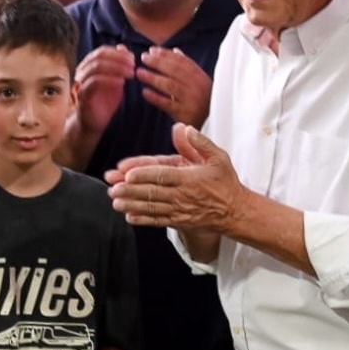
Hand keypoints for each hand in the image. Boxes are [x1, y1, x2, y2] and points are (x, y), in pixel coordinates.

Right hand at [74, 46, 134, 134]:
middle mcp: (82, 71)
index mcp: (89, 65)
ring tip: (131, 73)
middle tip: (133, 64)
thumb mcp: (115, 80)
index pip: (102, 51)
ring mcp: (80, 82)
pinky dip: (109, 80)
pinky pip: (94, 82)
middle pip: (99, 56)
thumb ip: (118, 65)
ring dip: (116, 68)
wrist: (93, 124)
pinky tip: (122, 82)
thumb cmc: (104, 102)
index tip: (133, 58)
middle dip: (118, 58)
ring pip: (96, 67)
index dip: (118, 53)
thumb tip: (123, 47)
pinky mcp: (82, 95)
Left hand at [108, 123, 240, 230]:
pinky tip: (129, 217)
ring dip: (132, 204)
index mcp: (190, 177)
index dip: (144, 174)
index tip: (127, 173)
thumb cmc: (225, 181)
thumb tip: (183, 127)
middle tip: (112, 187)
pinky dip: (143, 220)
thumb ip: (200, 142)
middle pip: (152, 192)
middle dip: (130, 190)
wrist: (235, 212)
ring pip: (152, 208)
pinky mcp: (179, 221)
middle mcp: (182, 195)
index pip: (162, 175)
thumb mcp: (218, 157)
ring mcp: (180, 210)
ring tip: (115, 201)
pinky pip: (158, 221)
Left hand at [136, 48, 211, 126]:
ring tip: (140, 73)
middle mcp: (197, 87)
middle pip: (175, 71)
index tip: (152, 50)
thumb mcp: (201, 82)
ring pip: (170, 85)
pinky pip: (167, 103)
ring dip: (153, 77)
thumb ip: (188, 67)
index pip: (182, 61)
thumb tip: (175, 50)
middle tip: (143, 58)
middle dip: (158, 62)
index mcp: (201, 77)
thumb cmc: (204, 101)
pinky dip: (155, 97)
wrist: (212, 124)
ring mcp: (191, 100)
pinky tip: (145, 92)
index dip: (166, 54)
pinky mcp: (185, 114)